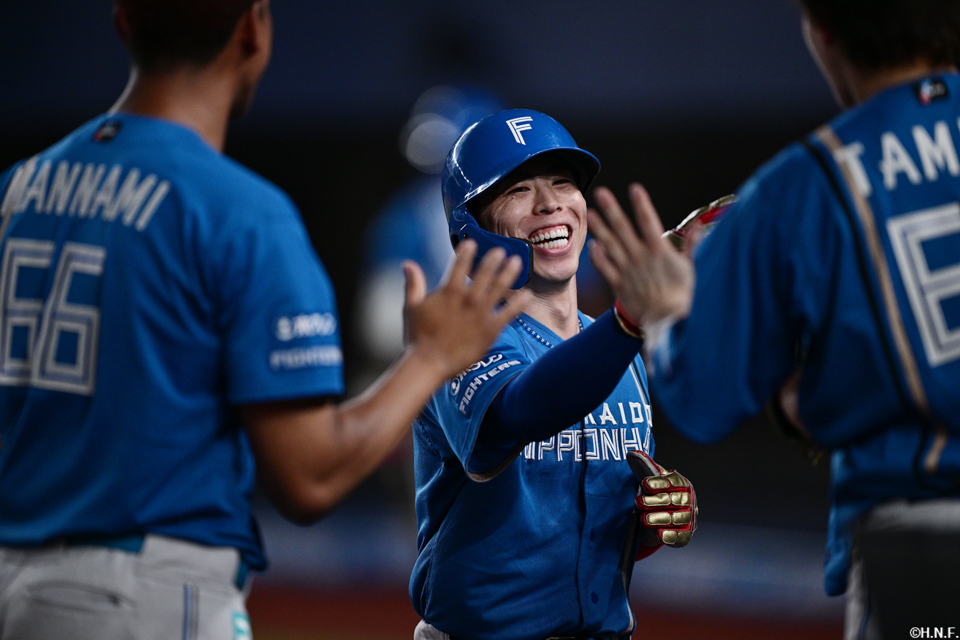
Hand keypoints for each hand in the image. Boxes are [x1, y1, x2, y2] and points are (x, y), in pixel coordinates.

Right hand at [402, 240, 530, 378]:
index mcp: (449, 291)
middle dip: (494, 259)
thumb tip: (407, 264)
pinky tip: (527, 294)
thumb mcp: (412, 306)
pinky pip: (509, 312)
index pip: (460, 264)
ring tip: (517, 262)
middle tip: (501, 250)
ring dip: (509, 273)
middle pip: (485, 273)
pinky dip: (520, 303)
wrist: (430, 363)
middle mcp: (468, 298)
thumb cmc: (417, 337)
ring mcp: (481, 313)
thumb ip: (413, 284)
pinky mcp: (491, 330)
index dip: (467, 251)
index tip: (472, 242)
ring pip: (500, 288)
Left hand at [587, 183, 694, 327]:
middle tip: (600, 193)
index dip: (641, 204)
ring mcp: (627, 271)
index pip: (649, 222)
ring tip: (590, 213)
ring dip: (600, 228)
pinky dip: (597, 257)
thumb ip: (694, 247)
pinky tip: (591, 245)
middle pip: (623, 229)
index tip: (634, 188)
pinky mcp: (619, 285)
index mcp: (660, 251)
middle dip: (612, 209)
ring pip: (610, 245)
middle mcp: (640, 258)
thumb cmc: (684, 297)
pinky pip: (605, 268)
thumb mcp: (694, 269)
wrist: (669, 324)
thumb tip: (699, 227)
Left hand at [627, 449, 696, 548]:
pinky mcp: (685, 535)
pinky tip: (660, 534)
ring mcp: (688, 518)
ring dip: (660, 519)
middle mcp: (688, 500)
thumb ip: (643, 466)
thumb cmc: (654, 494)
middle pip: (673, 500)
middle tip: (639, 502)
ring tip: (644, 519)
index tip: (645, 484)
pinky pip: (680, 536)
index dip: (659, 483)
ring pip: (676, 518)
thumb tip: (632, 453)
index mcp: (681, 484)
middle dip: (655, 501)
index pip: (673, 482)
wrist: (658, 516)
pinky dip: (671, 536)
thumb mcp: (648, 479)